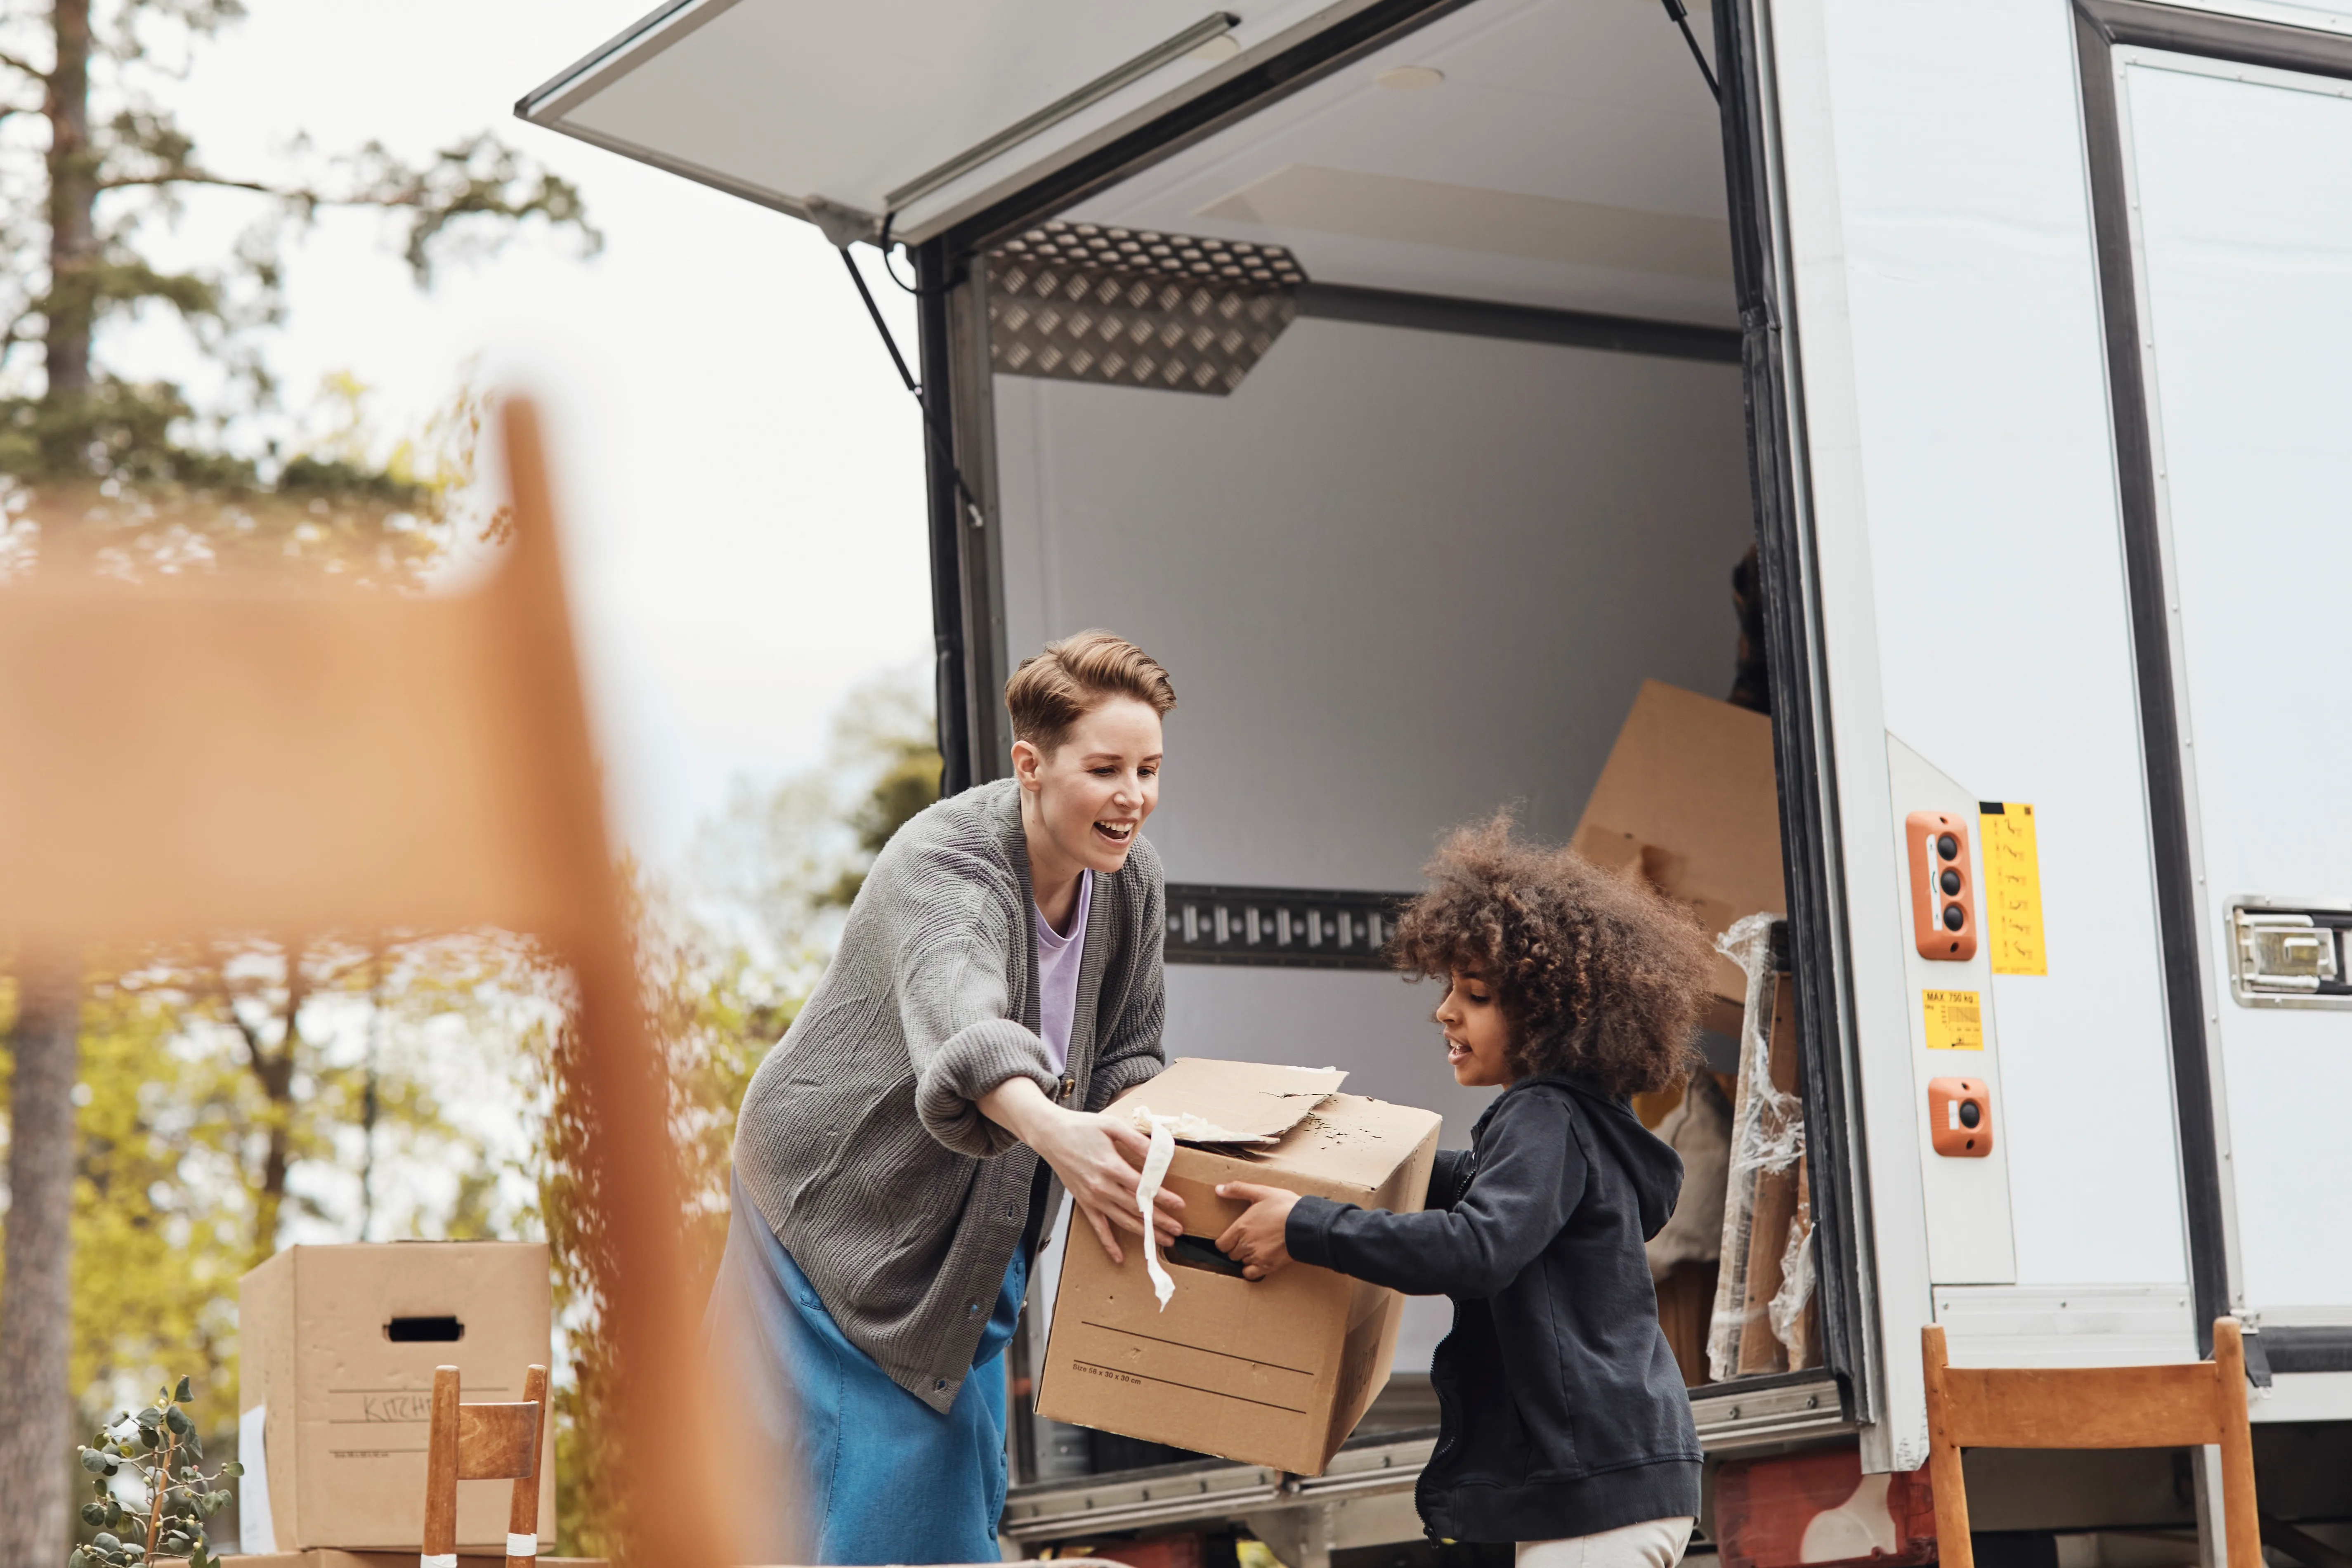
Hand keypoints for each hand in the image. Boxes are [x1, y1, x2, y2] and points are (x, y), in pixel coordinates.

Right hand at [979, 1077, 1182, 1263]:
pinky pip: (1098, 1227)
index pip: (1143, 1188)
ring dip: (1143, 1232)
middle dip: (1159, 1221)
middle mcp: (1102, 1186)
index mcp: (1111, 1166)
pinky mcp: (1083, 1202)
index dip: (1163, 1198)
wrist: (1051, 1135)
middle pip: (1136, 1208)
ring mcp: (1092, 1197)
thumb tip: (1158, 1154)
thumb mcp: (1112, 1126)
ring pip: (1122, 1220)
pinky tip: (1118, 1256)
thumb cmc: (1082, 1128)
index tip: (1179, 1205)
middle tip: (1178, 1230)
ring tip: (1162, 1240)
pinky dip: (1108, 1243)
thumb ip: (1136, 1141)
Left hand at [1215, 1182, 1300, 1279]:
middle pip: (1232, 1254)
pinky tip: (1259, 1261)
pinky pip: (1250, 1274)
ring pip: (1242, 1262)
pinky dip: (1252, 1269)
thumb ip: (1238, 1190)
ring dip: (1247, 1257)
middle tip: (1249, 1240)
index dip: (1226, 1241)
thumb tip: (1218, 1189)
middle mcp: (1245, 1244)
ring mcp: (1256, 1256)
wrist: (1305, 1224)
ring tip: (1259, 1247)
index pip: (1221, 1244)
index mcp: (1241, 1227)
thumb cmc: (1284, 1207)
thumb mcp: (1261, 1192)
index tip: (1234, 1237)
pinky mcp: (1267, 1266)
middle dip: (1238, 1248)